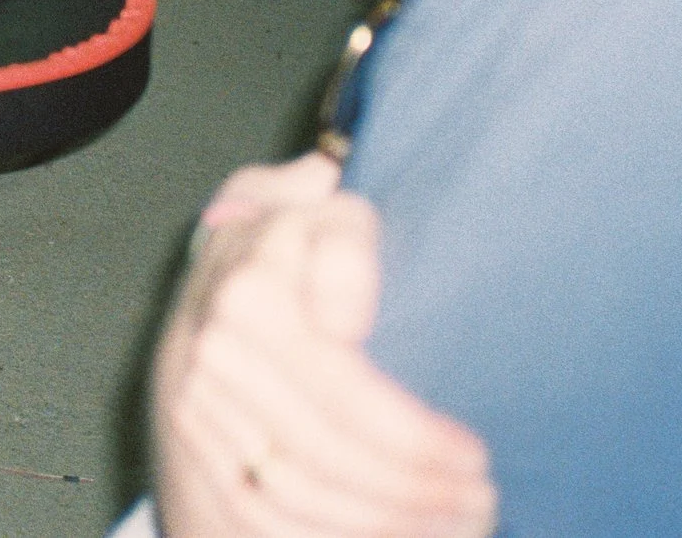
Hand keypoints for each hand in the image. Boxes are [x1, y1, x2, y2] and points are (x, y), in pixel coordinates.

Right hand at [151, 154, 495, 537]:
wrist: (206, 304)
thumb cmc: (287, 247)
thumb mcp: (309, 206)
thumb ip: (325, 200)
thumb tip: (325, 179)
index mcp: (255, 281)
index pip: (342, 381)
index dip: (408, 431)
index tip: (473, 450)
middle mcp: (220, 342)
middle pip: (329, 443)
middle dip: (415, 485)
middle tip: (483, 494)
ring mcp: (202, 399)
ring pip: (298, 486)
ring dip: (384, 516)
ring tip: (457, 518)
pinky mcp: (198, 444)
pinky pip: (263, 513)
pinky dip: (333, 533)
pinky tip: (397, 530)